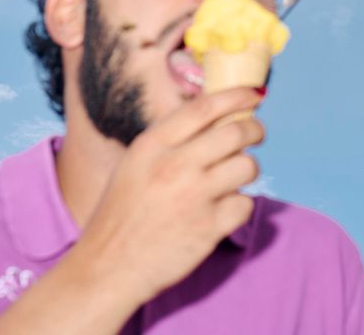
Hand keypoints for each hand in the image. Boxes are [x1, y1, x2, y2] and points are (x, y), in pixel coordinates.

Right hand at [67, 87, 264, 305]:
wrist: (107, 268)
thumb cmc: (120, 215)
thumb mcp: (135, 164)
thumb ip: (170, 141)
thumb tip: (217, 118)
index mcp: (152, 145)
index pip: (204, 106)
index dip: (236, 95)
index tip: (254, 94)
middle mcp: (174, 166)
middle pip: (236, 132)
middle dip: (255, 130)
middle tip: (256, 134)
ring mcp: (194, 197)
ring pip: (247, 166)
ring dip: (248, 169)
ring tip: (235, 176)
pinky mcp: (208, 228)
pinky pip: (245, 204)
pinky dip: (240, 206)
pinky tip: (225, 210)